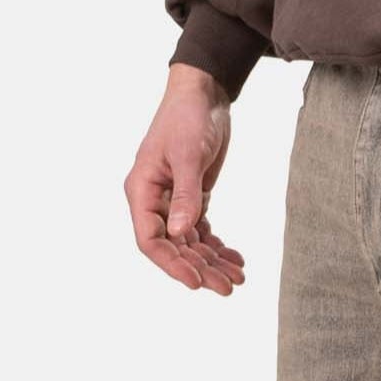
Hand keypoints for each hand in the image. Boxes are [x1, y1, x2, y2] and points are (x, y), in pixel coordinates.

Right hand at [124, 64, 245, 293]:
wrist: (203, 93)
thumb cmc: (187, 116)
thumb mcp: (187, 155)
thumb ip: (186, 195)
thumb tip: (181, 234)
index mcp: (142, 190)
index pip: (150, 240)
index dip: (172, 264)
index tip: (197, 281)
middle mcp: (154, 201)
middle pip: (174, 248)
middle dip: (200, 268)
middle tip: (229, 287)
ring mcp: (173, 201)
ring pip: (190, 243)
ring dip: (213, 262)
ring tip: (239, 277)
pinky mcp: (192, 197)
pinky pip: (202, 231)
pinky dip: (218, 246)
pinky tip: (236, 258)